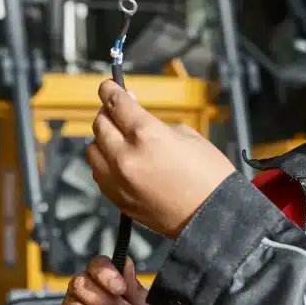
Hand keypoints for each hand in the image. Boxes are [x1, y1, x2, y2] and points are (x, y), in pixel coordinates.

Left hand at [86, 80, 236, 238]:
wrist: (212, 218)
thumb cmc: (209, 176)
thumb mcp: (187, 135)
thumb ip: (154, 124)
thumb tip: (134, 117)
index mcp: (146, 134)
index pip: (116, 103)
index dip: (110, 90)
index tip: (107, 86)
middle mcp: (125, 156)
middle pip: (100, 124)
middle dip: (107, 113)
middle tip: (116, 111)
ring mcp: (118, 180)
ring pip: (93, 149)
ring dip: (102, 139)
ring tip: (118, 138)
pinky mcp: (117, 199)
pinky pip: (98, 173)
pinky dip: (104, 162)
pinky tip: (118, 160)